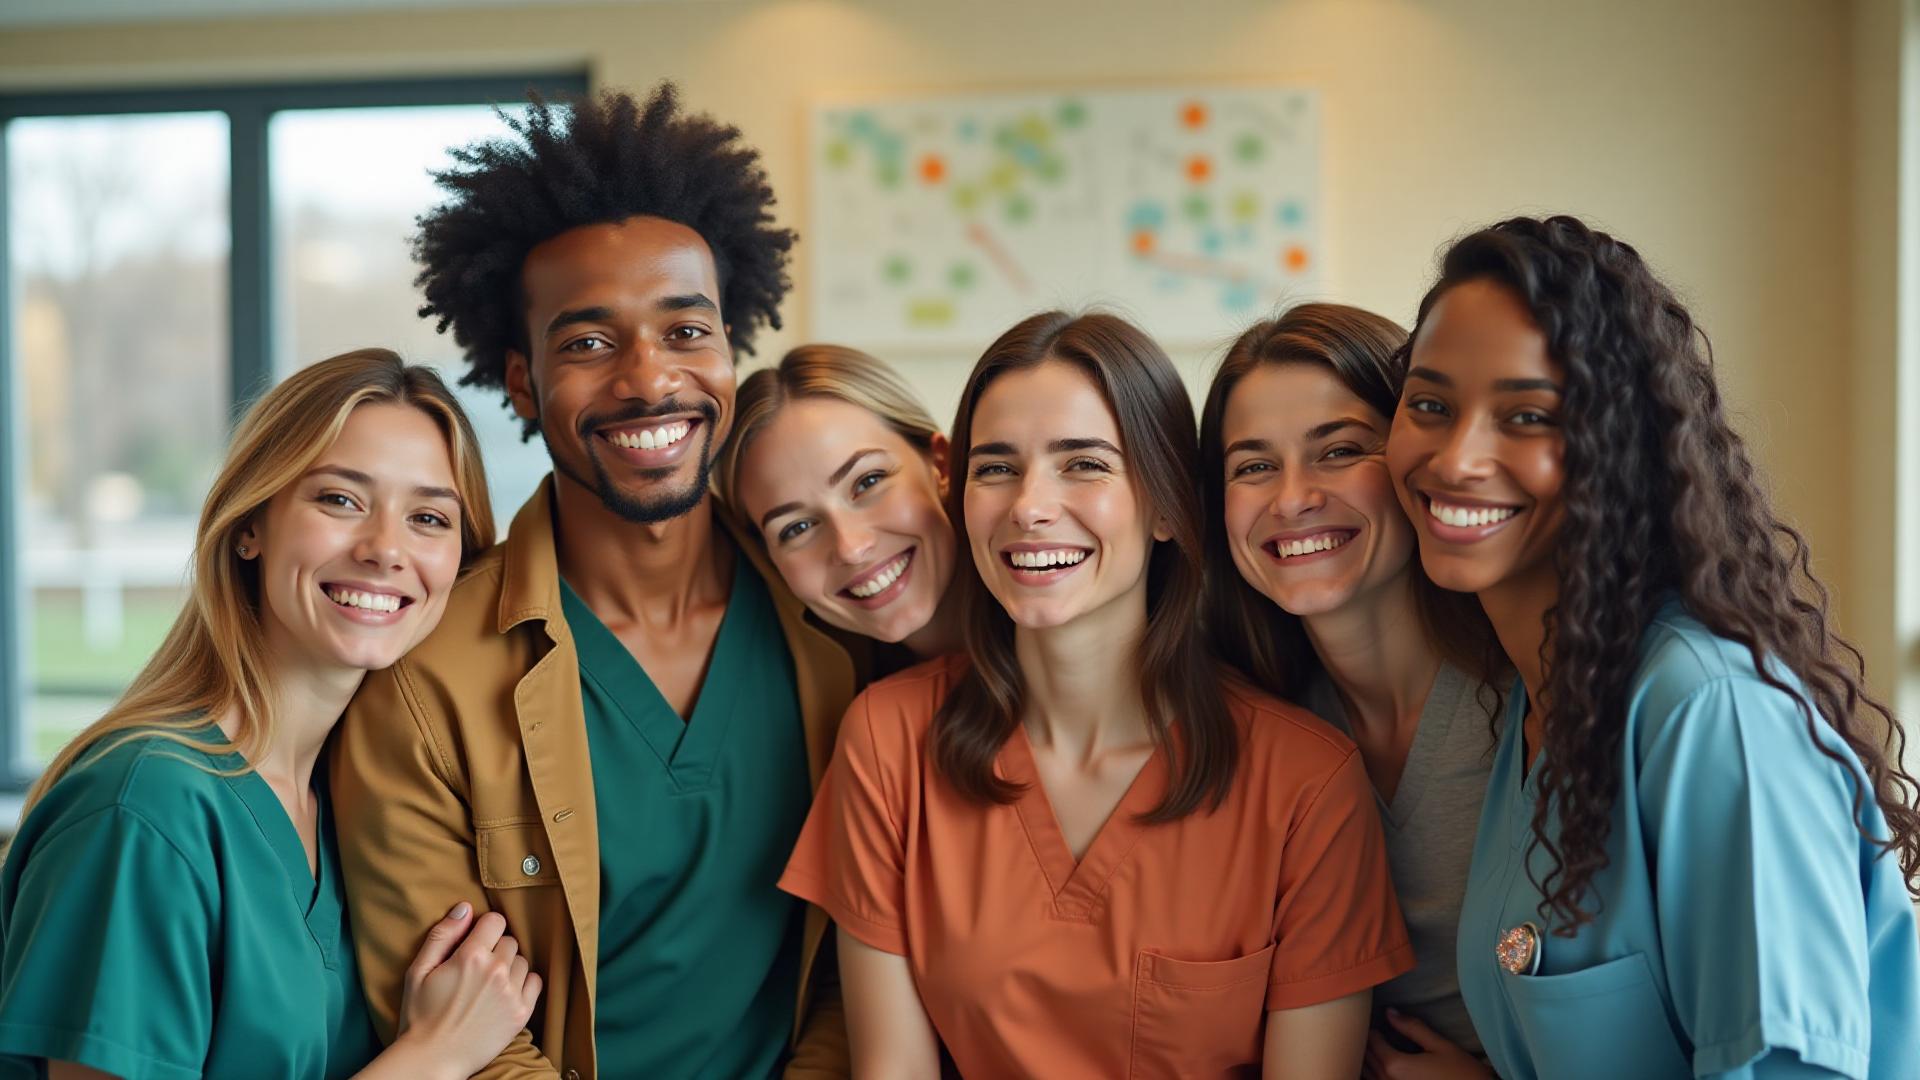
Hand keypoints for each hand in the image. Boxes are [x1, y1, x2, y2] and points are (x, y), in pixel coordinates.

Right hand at [393, 902, 542, 1077]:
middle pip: (509, 940)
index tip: (474, 942)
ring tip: (487, 984)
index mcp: (470, 957)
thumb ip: (442, 935)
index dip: (483, 929)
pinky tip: (504, 993)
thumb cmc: (420, 1015)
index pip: (495, 921)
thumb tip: (465, 907)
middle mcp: (495, 971)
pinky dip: (523, 983)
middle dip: (494, 949)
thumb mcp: (419, 971)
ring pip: (522, 960)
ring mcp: (511, 993)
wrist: (432, 1059)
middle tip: (475, 969)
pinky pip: (535, 981)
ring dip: (508, 966)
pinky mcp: (521, 1013)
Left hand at [1362, 1009, 1492, 1079]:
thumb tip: (1389, 1012)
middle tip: (1375, 1032)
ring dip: (1367, 1061)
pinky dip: (1373, 1075)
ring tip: (1376, 1049)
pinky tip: (1382, 1068)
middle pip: (1365, 1058)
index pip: (1371, 1041)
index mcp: (1395, 1066)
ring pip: (1366, 1074)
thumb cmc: (1462, 1073)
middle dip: (1366, 1043)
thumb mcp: (1440, 1046)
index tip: (1377, 1021)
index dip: (1372, 1028)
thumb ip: (1413, 1028)